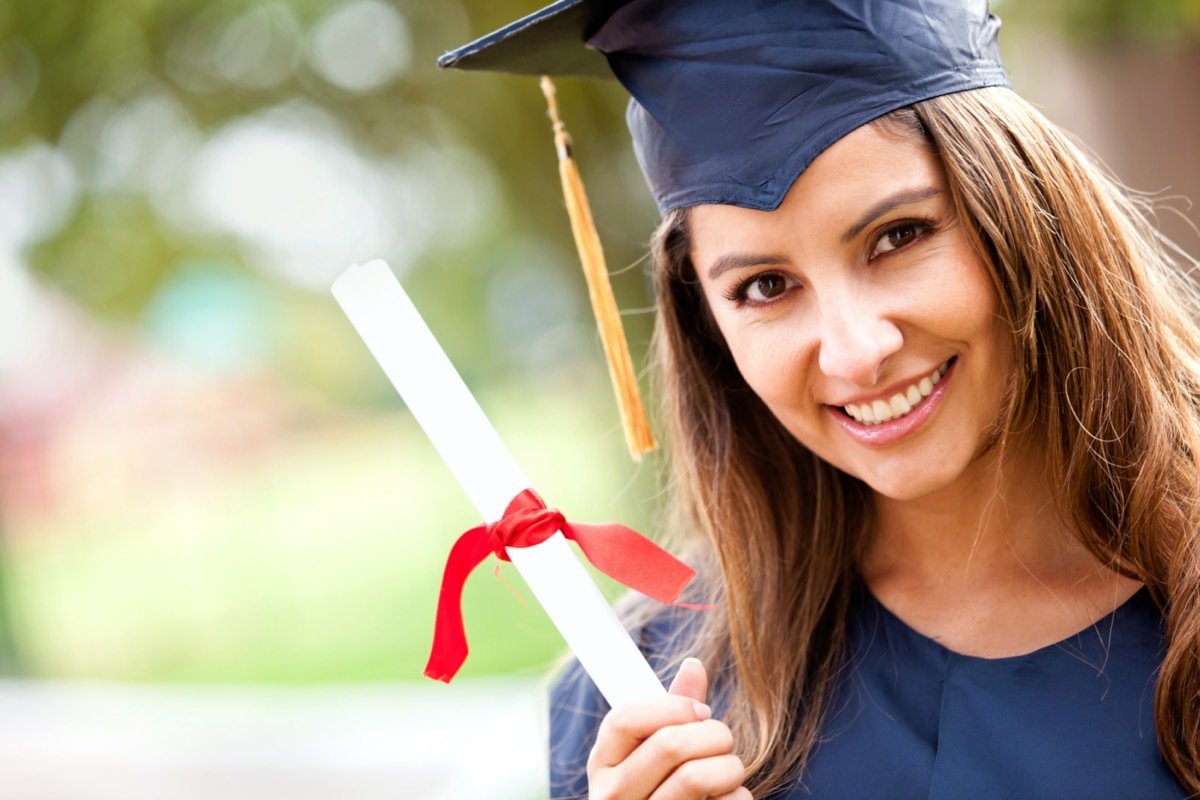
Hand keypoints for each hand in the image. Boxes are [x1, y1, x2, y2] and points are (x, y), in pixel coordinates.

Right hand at [586, 658, 751, 798]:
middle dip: (714, 733)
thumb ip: (671, 713)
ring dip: (730, 766)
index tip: (700, 710)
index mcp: (602, 766)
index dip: (671, 706)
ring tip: (729, 771)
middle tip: (724, 741)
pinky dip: (739, 797)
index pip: (624, 718)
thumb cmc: (660, 793)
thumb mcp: (650, 755)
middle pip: (669, 744)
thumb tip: (694, 666)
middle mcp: (613, 798)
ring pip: (697, 777)